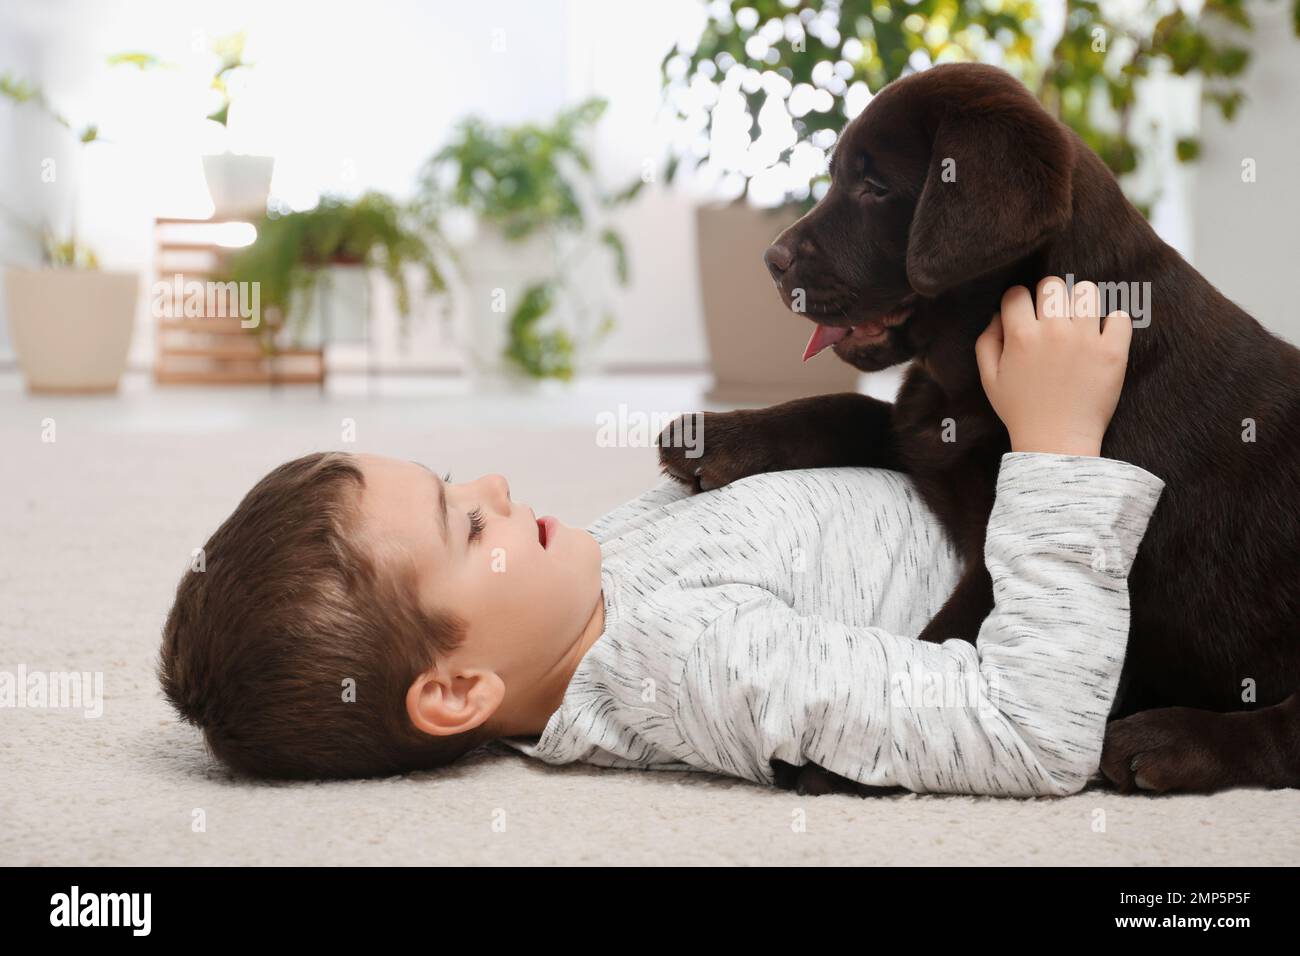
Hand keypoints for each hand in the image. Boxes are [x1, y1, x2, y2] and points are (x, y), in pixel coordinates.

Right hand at [975, 276, 1132, 456]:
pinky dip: (1113, 322)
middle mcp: (1053, 332)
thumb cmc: (1020, 411)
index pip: (1017, 293)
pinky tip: (1102, 335)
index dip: (1017, 302)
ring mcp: (1086, 340)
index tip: (1023, 315)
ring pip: (1088, 292)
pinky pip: (1120, 317)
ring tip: (1079, 322)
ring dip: (1081, 303)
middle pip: (1053, 285)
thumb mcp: (989, 379)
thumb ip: (987, 341)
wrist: (1056, 442)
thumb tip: (999, 315)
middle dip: (1049, 297)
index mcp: (1021, 336)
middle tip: (1051, 317)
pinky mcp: (1113, 352)